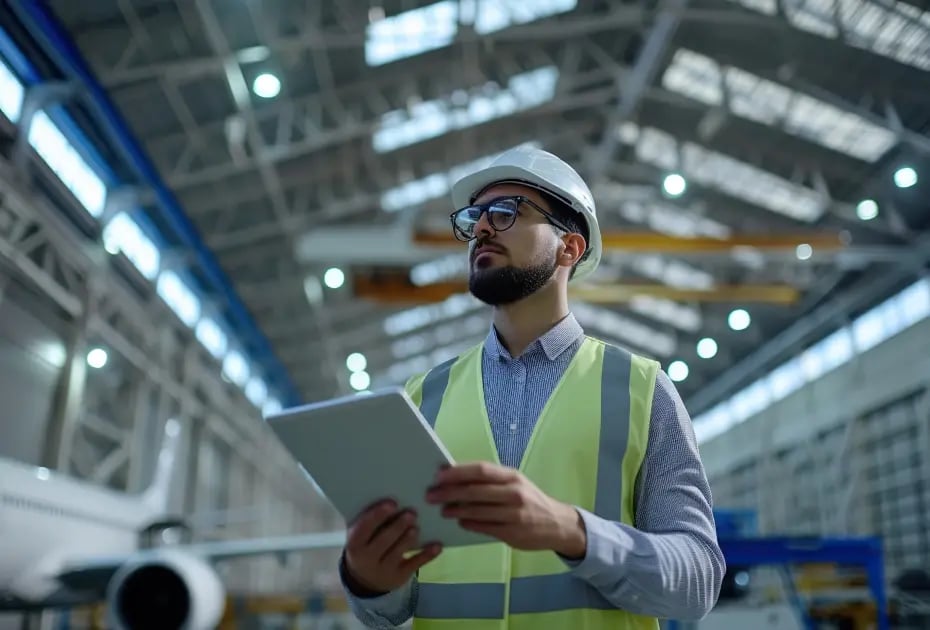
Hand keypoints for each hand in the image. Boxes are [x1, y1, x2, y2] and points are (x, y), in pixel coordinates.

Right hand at [343, 500, 441, 595]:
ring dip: (408, 539)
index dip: (377, 516)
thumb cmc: (365, 545)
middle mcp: (367, 559)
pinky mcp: (400, 577)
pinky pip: (415, 565)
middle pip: (383, 541)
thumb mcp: (360, 536)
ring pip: (398, 553)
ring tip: (416, 527)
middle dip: (398, 526)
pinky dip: (427, 555)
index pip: (364, 529)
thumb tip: (392, 495)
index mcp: (355, 544)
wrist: (366, 580)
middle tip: (411, 513)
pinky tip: (438, 546)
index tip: (392, 504)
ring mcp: (384, 570)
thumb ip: (370, 520)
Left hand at [426, 462, 586, 557]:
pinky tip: (460, 522)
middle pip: (475, 490)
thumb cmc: (530, 500)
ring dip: (456, 510)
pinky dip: (469, 524)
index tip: (438, 475)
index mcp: (512, 476)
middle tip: (431, 495)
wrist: (557, 524)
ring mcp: (514, 514)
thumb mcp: (515, 484)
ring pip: (478, 511)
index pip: (481, 470)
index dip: (458, 472)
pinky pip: (485, 527)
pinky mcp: (512, 533)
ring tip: (442, 510)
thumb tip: (456, 478)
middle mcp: (514, 493)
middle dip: (450, 492)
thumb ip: (491, 482)